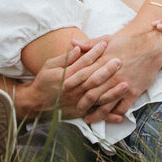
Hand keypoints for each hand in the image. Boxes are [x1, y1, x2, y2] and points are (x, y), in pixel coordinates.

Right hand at [14, 39, 132, 123]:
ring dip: (112, 93)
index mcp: (66, 77)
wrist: (36, 103)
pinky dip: (108, 116)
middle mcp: (72, 91)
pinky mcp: (79, 113)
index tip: (105, 45)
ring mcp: (77, 103)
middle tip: (119, 61)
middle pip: (92, 80)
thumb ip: (65, 58)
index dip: (94, 53)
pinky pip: (95, 115)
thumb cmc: (44, 81)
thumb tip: (78, 48)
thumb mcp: (50, 65)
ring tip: (126, 86)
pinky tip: (120, 115)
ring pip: (97, 98)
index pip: (82, 63)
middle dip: (106, 70)